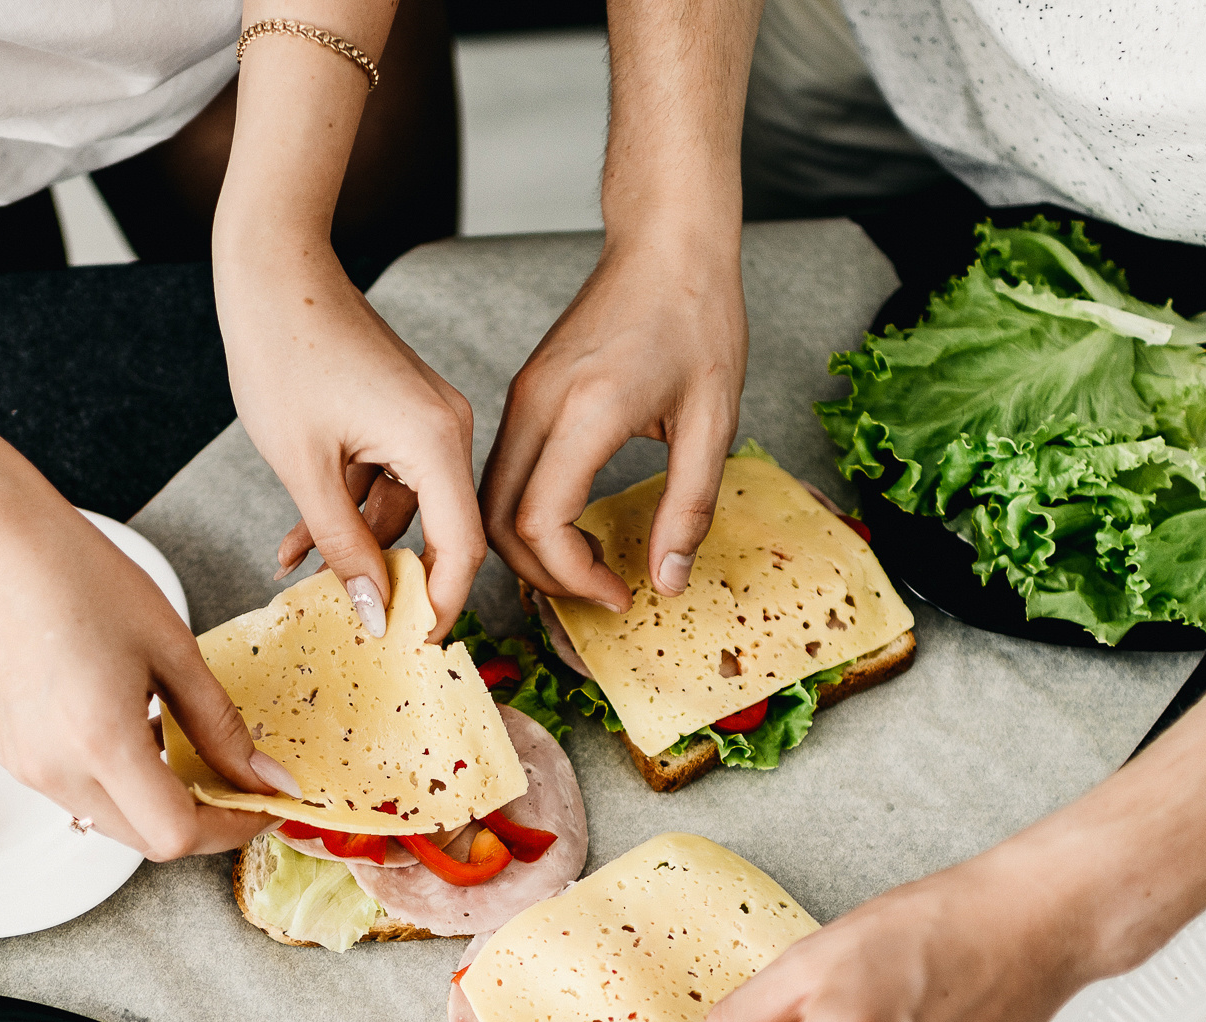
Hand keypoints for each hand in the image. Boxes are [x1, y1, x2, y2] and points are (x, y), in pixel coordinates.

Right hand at [0, 487, 291, 859]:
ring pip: (114, 820)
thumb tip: (264, 776)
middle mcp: (55, 770)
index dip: (232, 826)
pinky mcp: (13, 756)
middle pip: (147, 838)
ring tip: (185, 741)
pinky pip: (81, 793)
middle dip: (202, 818)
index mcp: (100, 743)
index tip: (264, 800)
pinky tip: (136, 728)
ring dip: (160, 800)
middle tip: (239, 778)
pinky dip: (121, 781)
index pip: (178, 834)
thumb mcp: (172, 649)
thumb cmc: (81, 579)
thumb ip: (220, 725)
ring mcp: (27, 768)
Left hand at [221, 235, 481, 640]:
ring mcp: (427, 419)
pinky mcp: (403, 412)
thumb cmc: (283, 353)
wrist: (273, 271)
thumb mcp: (305, 467)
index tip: (413, 645)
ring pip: (403, 507)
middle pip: (438, 531)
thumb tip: (372, 610)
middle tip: (358, 622)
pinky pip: (386, 478)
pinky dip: (349, 506)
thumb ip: (341, 544)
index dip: (441, 605)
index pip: (461, 548)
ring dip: (355, 541)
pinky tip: (298, 537)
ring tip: (297, 569)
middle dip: (392, 578)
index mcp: (436, 441)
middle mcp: (447, 430)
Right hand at [480, 226, 746, 608]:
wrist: (667, 244)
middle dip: (543, 576)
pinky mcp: (524, 395)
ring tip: (587, 566)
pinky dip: (525, 515)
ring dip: (529, 550)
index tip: (619, 593)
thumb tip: (667, 580)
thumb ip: (689, 507)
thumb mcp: (715, 421)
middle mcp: (538, 404)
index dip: (574, 576)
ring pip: (491, 501)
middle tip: (598, 593)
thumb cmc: (697, 317)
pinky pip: (504, 473)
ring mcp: (522, 398)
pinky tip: (574, 526)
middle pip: (498, 522)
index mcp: (585, 410)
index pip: (541, 522)